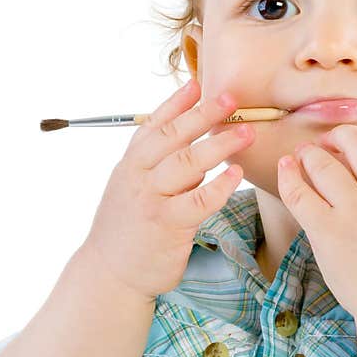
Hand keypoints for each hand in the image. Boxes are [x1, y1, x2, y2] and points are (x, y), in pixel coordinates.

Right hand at [81, 78, 254, 301]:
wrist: (110, 273)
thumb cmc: (128, 228)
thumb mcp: (131, 187)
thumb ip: (156, 163)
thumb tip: (191, 138)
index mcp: (131, 164)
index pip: (154, 125)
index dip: (177, 103)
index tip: (198, 83)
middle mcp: (139, 176)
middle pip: (173, 137)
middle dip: (202, 115)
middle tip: (230, 99)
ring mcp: (152, 200)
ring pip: (188, 164)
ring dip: (219, 144)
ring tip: (246, 132)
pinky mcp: (168, 225)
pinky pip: (199, 200)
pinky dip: (220, 185)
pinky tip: (237, 174)